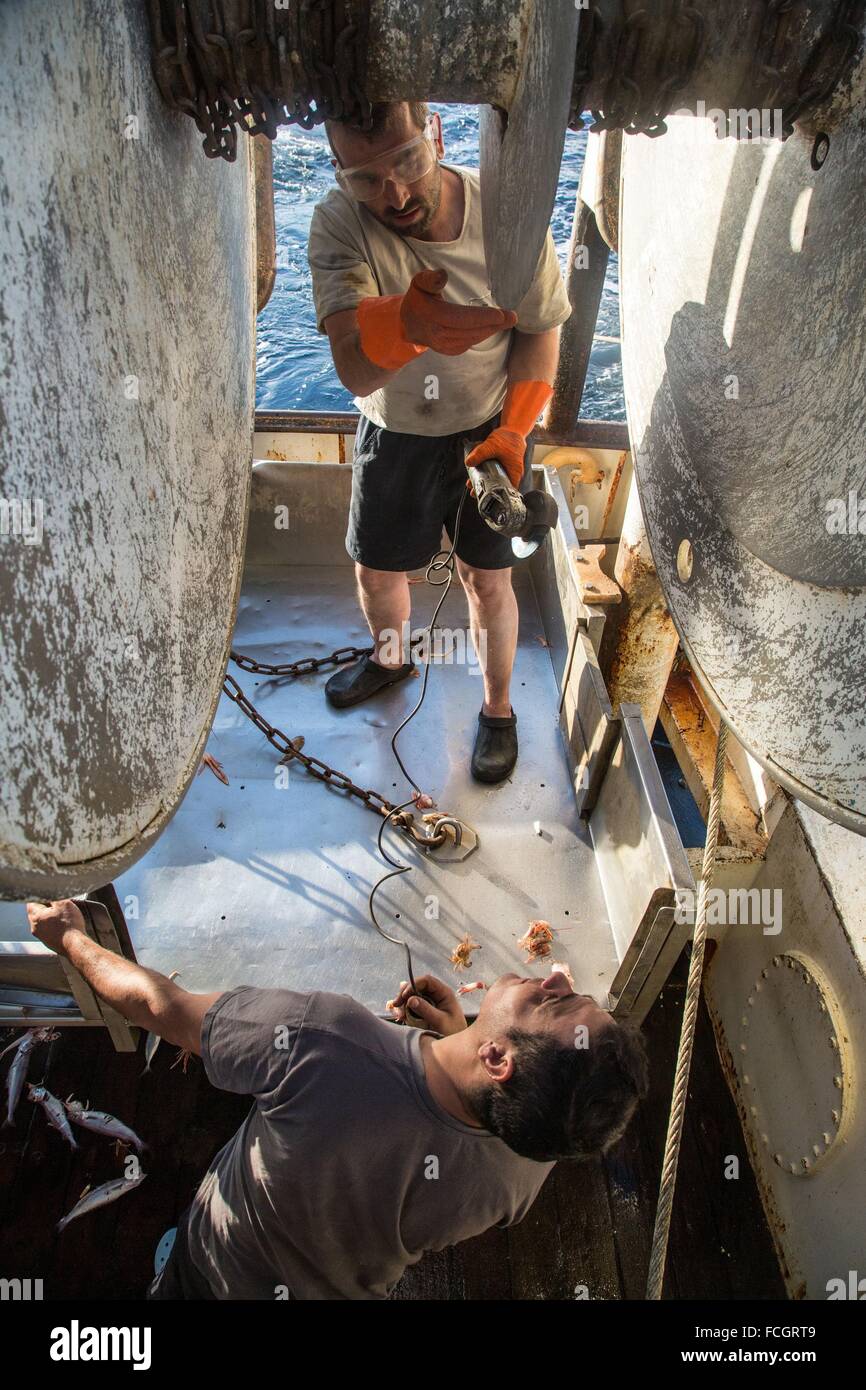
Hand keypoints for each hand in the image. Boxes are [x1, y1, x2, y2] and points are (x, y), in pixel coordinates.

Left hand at [27, 899, 86, 955]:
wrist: (75, 945)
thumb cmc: (70, 926)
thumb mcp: (63, 903)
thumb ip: (54, 896)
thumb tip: (49, 894)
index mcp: (35, 917)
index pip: (32, 902)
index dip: (42, 897)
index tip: (51, 897)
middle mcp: (35, 928)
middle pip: (37, 913)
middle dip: (47, 908)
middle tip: (59, 907)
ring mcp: (41, 937)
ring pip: (43, 923)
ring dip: (51, 918)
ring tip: (64, 918)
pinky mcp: (49, 943)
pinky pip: (49, 931)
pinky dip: (56, 928)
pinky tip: (65, 927)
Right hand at [387, 974, 467, 1034]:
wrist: (458, 1047)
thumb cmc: (453, 1032)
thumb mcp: (440, 1021)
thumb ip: (426, 1010)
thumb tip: (410, 999)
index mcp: (443, 993)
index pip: (426, 981)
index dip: (413, 984)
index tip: (404, 995)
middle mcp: (435, 995)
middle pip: (416, 987)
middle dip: (405, 995)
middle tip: (396, 1005)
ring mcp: (429, 1003)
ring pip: (412, 997)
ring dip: (403, 1004)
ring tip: (399, 1015)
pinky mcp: (424, 1011)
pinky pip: (411, 1007)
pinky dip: (404, 1010)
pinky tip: (400, 1016)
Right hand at [401, 269, 516, 354]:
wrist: (410, 325)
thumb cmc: (418, 300)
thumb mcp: (419, 284)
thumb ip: (430, 279)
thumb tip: (443, 274)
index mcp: (432, 316)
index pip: (460, 318)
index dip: (481, 318)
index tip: (500, 315)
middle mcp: (439, 334)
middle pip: (470, 330)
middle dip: (493, 324)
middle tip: (512, 317)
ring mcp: (445, 345)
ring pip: (472, 338)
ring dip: (490, 330)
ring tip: (507, 320)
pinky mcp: (451, 351)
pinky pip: (470, 342)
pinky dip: (482, 334)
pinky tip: (492, 327)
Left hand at [465, 425, 526, 489]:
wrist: (513, 430)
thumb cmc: (508, 438)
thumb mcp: (492, 445)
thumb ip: (480, 453)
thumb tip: (469, 462)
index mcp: (514, 472)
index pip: (508, 490)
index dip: (497, 495)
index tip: (485, 496)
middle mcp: (512, 474)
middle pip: (499, 487)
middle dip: (485, 490)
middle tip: (474, 492)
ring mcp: (506, 470)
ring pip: (494, 480)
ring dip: (483, 482)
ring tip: (471, 483)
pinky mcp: (502, 466)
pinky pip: (493, 473)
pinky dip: (484, 474)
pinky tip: (476, 474)